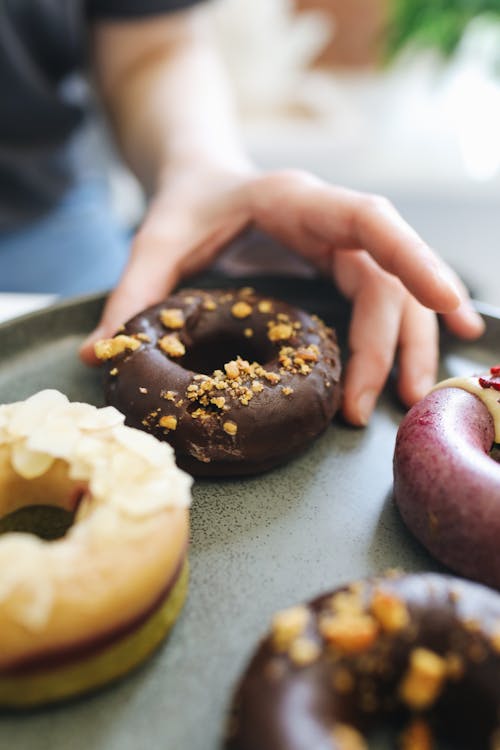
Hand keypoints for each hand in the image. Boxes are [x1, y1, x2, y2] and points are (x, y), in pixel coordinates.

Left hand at [80, 167, 483, 424]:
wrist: (204, 176)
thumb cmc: (188, 201)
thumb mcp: (157, 239)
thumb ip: (130, 291)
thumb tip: (95, 354)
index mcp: (297, 200)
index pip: (370, 221)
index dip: (413, 258)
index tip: (446, 302)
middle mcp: (331, 221)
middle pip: (388, 277)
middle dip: (397, 340)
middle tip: (383, 407)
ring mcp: (341, 245)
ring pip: (395, 295)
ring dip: (407, 348)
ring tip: (406, 403)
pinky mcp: (340, 267)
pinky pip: (381, 303)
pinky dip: (396, 339)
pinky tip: (405, 374)